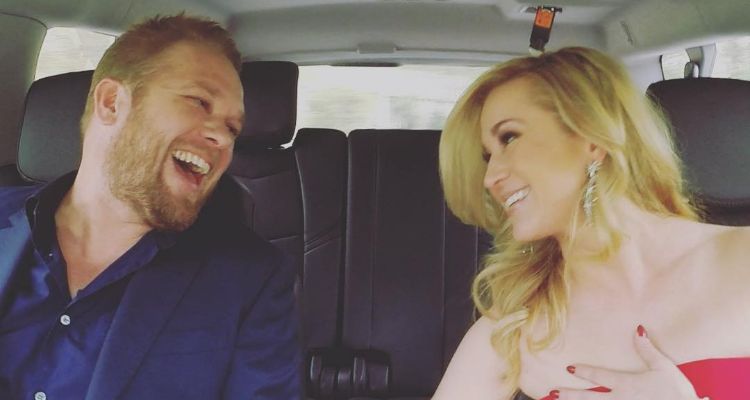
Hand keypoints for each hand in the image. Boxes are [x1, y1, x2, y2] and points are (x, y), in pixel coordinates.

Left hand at [552, 325, 703, 399]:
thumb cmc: (676, 392)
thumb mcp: (664, 367)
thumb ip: (647, 350)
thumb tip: (637, 329)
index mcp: (626, 384)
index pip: (599, 376)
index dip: (584, 372)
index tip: (569, 368)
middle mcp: (620, 399)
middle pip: (589, 398)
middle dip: (570, 395)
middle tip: (553, 393)